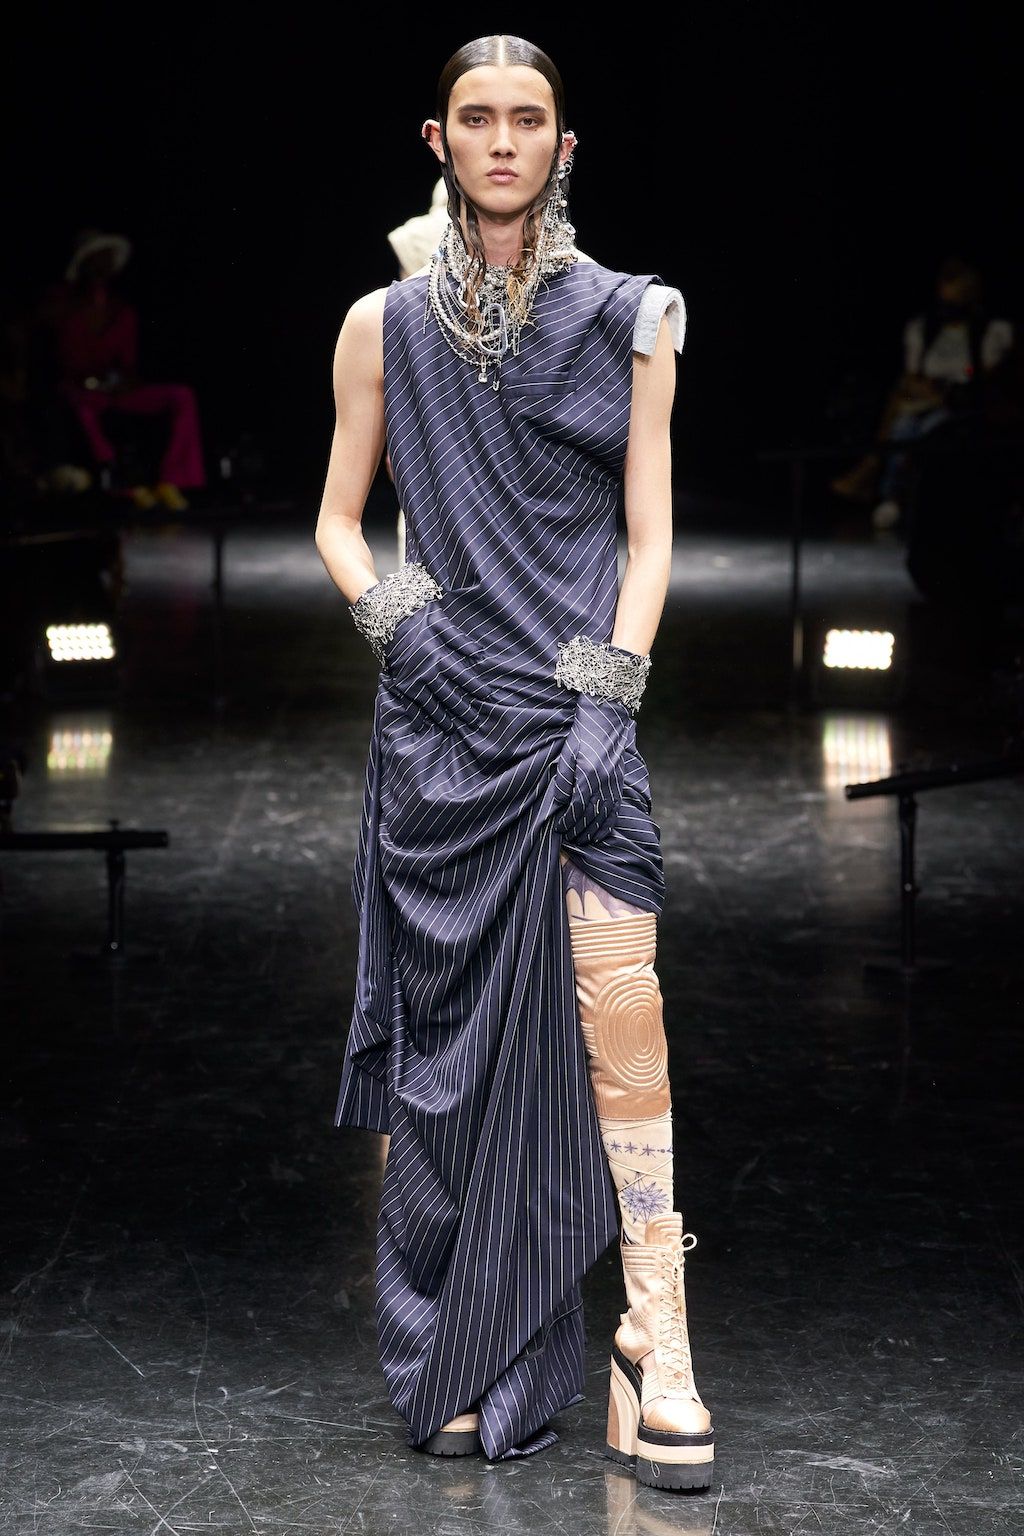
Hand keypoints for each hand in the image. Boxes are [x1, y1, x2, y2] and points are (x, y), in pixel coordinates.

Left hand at [551, 691, 633, 846]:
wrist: (606, 721)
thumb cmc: (582, 737)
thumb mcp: (566, 755)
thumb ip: (562, 780)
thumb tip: (558, 804)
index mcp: (588, 775)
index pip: (576, 808)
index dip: (567, 822)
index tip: (558, 828)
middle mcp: (604, 783)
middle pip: (591, 816)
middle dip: (578, 830)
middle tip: (567, 838)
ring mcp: (614, 784)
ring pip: (604, 817)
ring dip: (592, 831)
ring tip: (581, 839)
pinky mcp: (620, 784)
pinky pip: (615, 811)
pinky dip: (607, 825)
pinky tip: (600, 833)